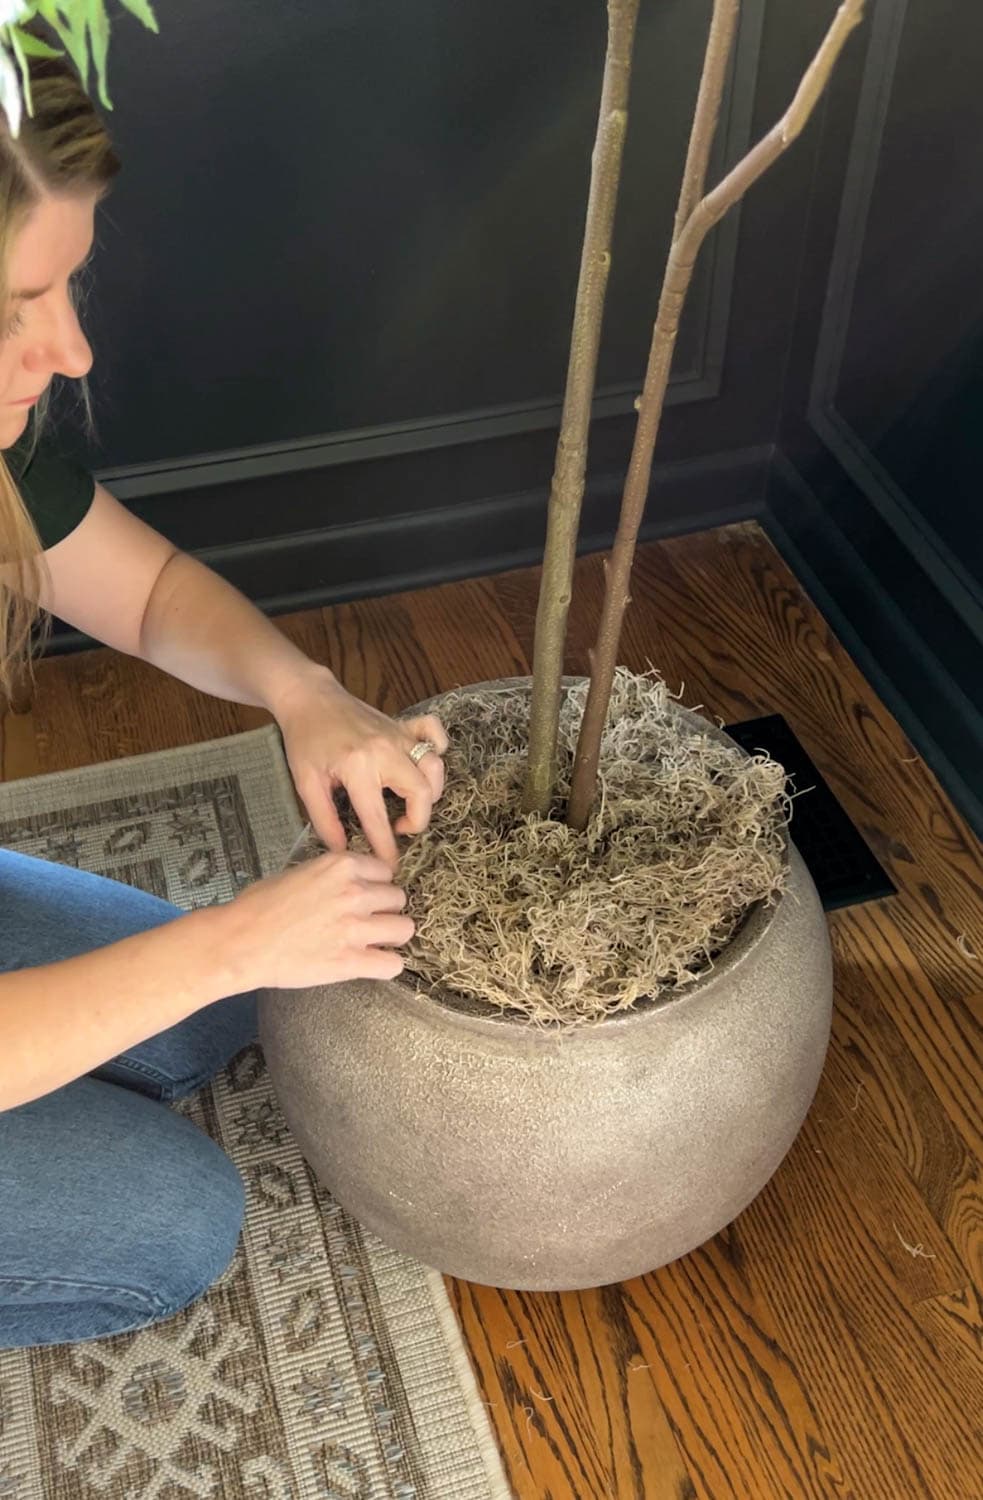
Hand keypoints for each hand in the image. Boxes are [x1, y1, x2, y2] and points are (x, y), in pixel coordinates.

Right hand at [223, 850, 412, 988]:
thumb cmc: (257, 908)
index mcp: (340, 866)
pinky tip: (373, 964)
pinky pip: (392, 964)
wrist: (239, 942)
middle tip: (370, 920)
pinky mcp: (350, 961)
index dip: (376, 885)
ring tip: (376, 942)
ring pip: (404, 928)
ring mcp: (355, 928)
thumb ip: (330, 875)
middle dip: (386, 909)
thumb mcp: (297, 872)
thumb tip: (346, 883)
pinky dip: (386, 965)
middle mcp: (354, 893)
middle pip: (398, 898)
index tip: (369, 896)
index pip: (385, 871)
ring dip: (392, 935)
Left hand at [272, 665, 448, 868]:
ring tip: (410, 803)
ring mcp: (399, 735)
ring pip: (434, 767)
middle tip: (398, 828)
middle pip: (422, 793)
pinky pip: (434, 733)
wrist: (309, 698)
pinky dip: (437, 749)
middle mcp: (386, 751)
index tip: (391, 866)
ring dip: (430, 792)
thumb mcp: (306, 783)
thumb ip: (325, 820)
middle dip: (417, 820)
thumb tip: (342, 851)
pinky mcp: (403, 725)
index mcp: (358, 767)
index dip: (386, 847)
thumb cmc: (305, 740)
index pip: (378, 817)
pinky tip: (421, 765)